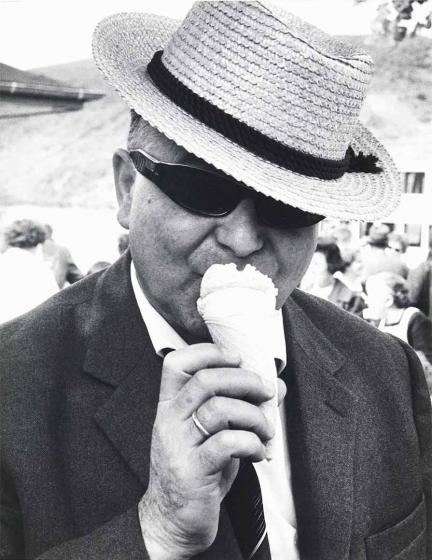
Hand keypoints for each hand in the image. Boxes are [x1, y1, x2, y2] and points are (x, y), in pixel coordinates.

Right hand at [139, 343, 285, 558]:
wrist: (172, 521)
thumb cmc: (196, 472)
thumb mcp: (213, 434)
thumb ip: (239, 408)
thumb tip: (276, 386)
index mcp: (169, 406)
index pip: (177, 363)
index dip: (209, 352)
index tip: (238, 359)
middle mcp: (169, 420)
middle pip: (205, 380)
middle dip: (245, 380)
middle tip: (266, 392)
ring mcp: (178, 445)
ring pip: (219, 409)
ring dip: (254, 416)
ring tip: (265, 430)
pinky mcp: (193, 470)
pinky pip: (228, 442)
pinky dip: (252, 442)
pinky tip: (258, 452)